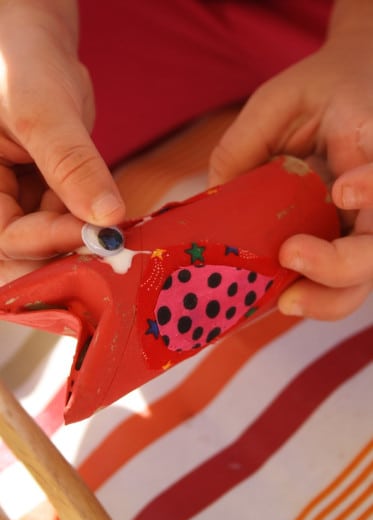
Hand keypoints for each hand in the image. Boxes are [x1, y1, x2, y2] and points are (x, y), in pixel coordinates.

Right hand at [0, 2, 124, 283]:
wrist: (38, 50)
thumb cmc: (23, 66)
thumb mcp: (42, 112)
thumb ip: (72, 164)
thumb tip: (107, 218)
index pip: (4, 236)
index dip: (48, 241)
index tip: (96, 233)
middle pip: (23, 251)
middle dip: (64, 253)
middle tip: (107, 251)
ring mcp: (17, 201)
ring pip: (49, 241)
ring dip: (81, 241)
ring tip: (114, 236)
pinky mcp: (43, 198)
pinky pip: (65, 222)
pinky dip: (87, 224)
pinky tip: (109, 220)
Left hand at [208, 32, 372, 319]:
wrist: (357, 82)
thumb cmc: (322, 88)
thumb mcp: (278, 102)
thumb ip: (245, 145)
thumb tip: (212, 200)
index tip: (341, 190)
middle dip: (340, 266)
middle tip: (290, 258)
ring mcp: (368, 218)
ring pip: (365, 274)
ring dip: (328, 296)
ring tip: (284, 302)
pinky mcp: (350, 235)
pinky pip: (341, 276)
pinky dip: (316, 292)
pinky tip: (281, 295)